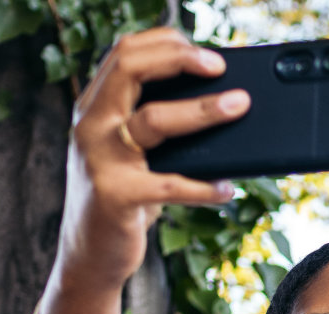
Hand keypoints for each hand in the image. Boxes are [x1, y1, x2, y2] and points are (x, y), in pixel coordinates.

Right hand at [39, 28, 249, 313]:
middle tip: (221, 69)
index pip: (124, 52)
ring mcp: (100, 159)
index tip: (205, 52)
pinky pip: (170, 184)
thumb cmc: (121, 198)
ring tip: (239, 107)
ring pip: (154, 119)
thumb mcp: (130, 153)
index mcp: (94, 107)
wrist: (88, 256)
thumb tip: (220, 102)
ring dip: (204, 111)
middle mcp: (91, 125)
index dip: (166, 42)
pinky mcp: (115, 196)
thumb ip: (153, 123)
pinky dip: (205, 187)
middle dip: (180, 59)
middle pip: (131, 68)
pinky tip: (227, 189)